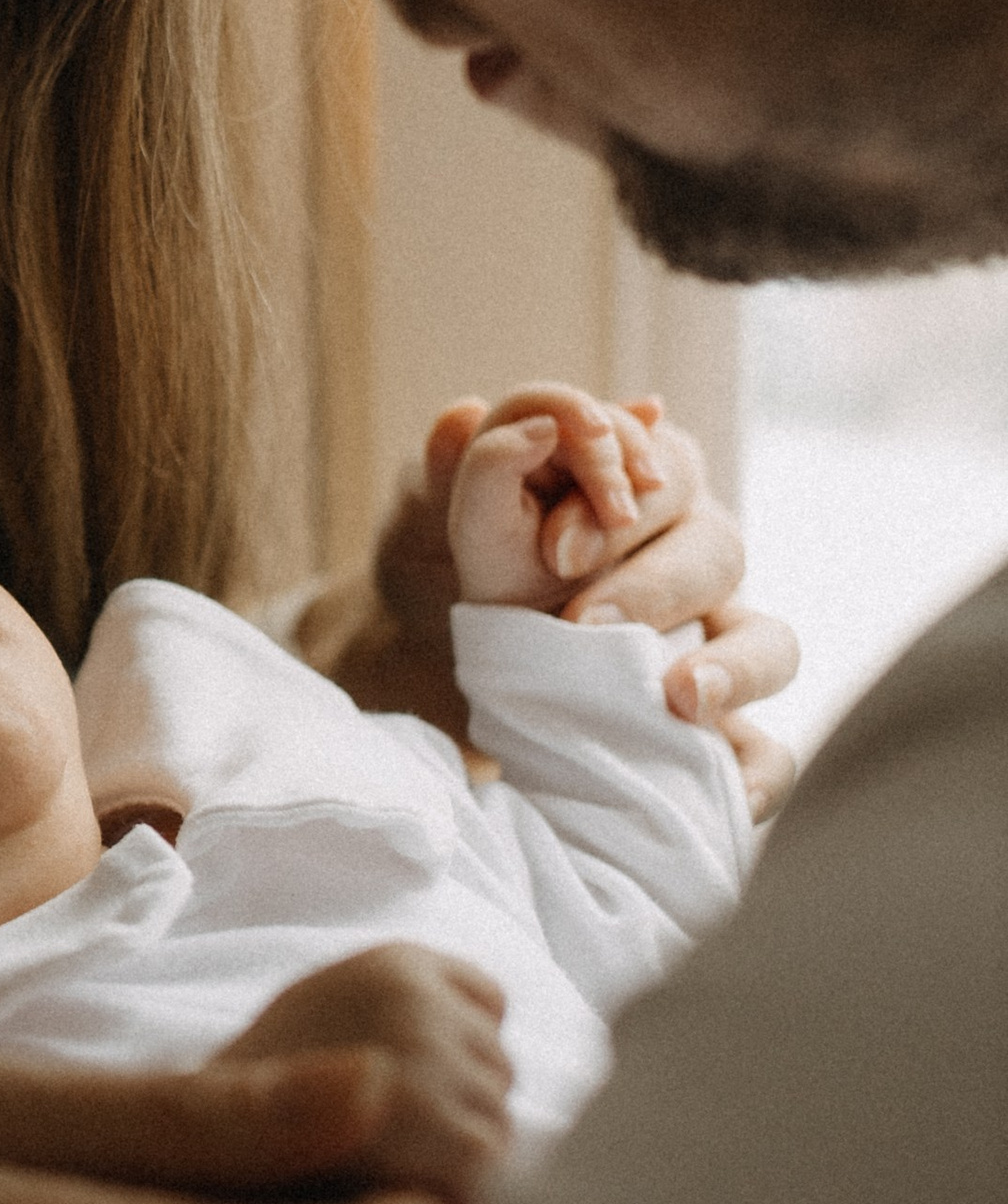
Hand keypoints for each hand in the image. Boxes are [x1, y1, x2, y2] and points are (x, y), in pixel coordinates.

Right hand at [205, 944, 512, 1203]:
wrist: (210, 1159)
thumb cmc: (267, 1089)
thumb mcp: (327, 1004)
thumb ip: (404, 1001)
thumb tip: (492, 1023)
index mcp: (395, 964)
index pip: (489, 1000)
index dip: (455, 1048)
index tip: (404, 1082)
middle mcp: (422, 1007)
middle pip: (497, 1063)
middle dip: (459, 1102)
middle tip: (387, 1134)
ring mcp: (440, 1074)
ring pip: (497, 1119)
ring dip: (457, 1152)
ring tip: (383, 1165)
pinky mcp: (459, 1142)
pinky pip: (492, 1171)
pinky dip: (457, 1193)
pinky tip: (396, 1192)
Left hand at [310, 392, 800, 818]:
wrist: (433, 670)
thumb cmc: (455, 572)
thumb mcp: (439, 521)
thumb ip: (458, 470)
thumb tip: (463, 413)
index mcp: (639, 485)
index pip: (664, 463)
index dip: (621, 501)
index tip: (556, 550)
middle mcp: (691, 556)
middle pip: (720, 546)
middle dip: (651, 582)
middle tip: (580, 622)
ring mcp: (713, 645)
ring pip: (770, 642)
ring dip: (735, 669)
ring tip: (678, 697)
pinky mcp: (715, 730)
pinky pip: (769, 755)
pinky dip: (756, 774)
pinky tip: (727, 790)